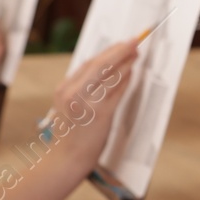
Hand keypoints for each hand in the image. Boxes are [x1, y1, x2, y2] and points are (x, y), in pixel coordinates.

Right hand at [49, 36, 141, 164]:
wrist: (68, 158)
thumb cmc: (72, 133)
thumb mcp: (70, 106)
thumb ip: (83, 88)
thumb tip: (107, 69)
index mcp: (64, 89)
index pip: (88, 64)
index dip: (107, 52)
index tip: (120, 44)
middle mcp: (73, 93)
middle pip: (99, 64)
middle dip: (119, 51)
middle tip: (134, 42)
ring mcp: (87, 103)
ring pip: (110, 76)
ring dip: (126, 63)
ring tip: (136, 54)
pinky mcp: (100, 114)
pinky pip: (117, 92)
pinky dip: (125, 81)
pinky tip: (132, 73)